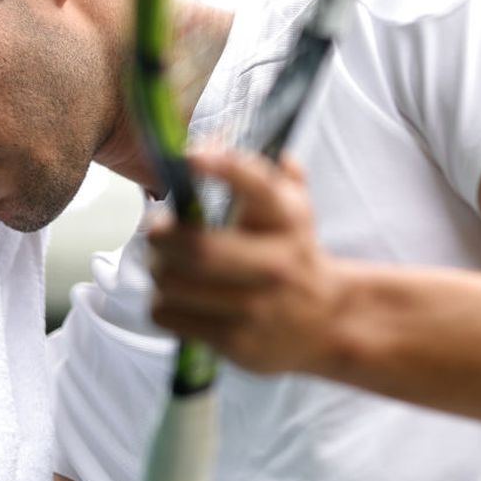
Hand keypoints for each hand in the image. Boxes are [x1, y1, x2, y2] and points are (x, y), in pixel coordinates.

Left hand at [146, 147, 344, 374]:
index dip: (223, 167)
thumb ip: (262, 173)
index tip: (191, 156)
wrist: (326, 320)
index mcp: (288, 221)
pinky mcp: (235, 341)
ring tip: (162, 263)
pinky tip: (174, 297)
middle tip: (154, 230)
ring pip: (175, 282)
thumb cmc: (293, 253)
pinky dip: (160, 303)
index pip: (258, 186)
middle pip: (198, 247)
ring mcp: (256, 307)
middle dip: (161, 235)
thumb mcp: (291, 209)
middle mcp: (276, 263)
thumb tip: (215, 139)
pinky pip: (170, 315)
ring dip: (157, 269)